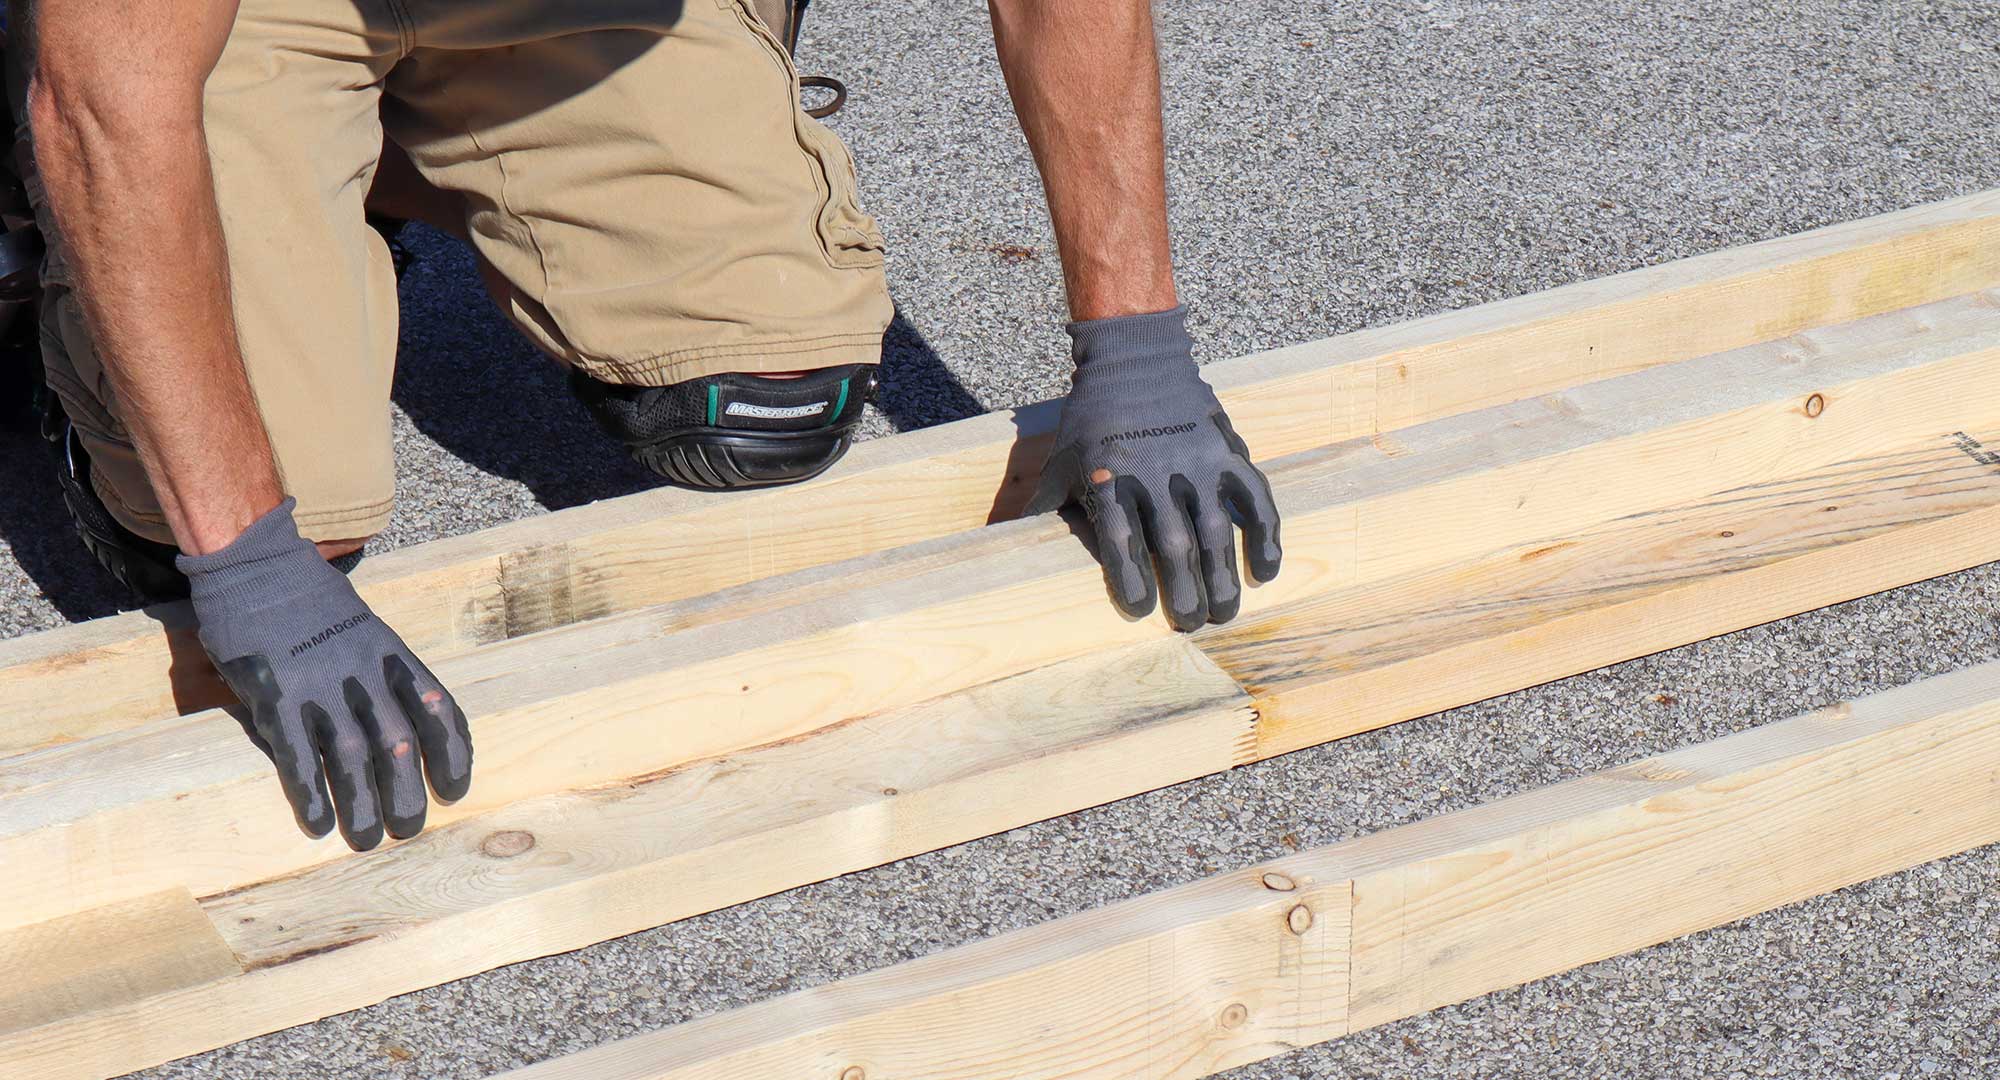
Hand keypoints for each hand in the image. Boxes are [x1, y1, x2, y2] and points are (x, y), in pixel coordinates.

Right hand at [177, 499, 472, 849]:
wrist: (258, 567)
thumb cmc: (314, 604)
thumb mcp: (367, 631)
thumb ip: (382, 678)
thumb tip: (399, 735)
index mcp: (393, 657)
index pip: (439, 711)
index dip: (453, 755)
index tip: (455, 791)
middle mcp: (364, 675)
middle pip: (399, 745)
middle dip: (408, 793)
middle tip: (408, 830)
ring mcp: (319, 686)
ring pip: (351, 758)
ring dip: (361, 806)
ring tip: (366, 840)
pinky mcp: (275, 696)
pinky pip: (297, 755)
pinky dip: (309, 793)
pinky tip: (316, 824)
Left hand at [1025, 307, 1281, 630]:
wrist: (1136, 358)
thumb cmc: (1093, 418)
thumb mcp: (1061, 460)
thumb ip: (1044, 506)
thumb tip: (1006, 544)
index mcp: (1110, 477)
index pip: (1120, 539)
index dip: (1131, 578)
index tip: (1140, 611)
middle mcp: (1156, 472)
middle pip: (1173, 543)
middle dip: (1184, 591)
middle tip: (1191, 625)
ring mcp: (1196, 461)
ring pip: (1216, 529)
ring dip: (1223, 577)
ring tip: (1224, 613)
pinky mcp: (1227, 451)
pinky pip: (1254, 498)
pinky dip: (1264, 536)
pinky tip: (1265, 572)